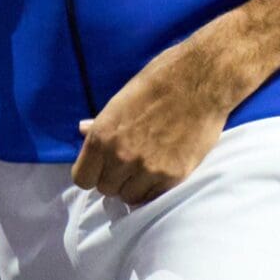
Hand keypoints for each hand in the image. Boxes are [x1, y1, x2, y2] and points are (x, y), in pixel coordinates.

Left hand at [71, 30, 250, 204]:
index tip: (101, 169)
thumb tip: (81, 130)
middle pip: (106, 189)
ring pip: (129, 197)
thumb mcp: (120, 101)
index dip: (91, 174)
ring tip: (144, 169)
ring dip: (134, 186)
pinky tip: (159, 171)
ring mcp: (147, 168)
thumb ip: (101, 124)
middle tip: (126, 166)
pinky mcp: (173, 176)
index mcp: (102, 136)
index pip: (82, 178)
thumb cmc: (157, 84)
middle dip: (114, 179)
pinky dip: (154, 188)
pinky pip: (154, 197)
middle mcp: (120, 156)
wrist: (198, 82)